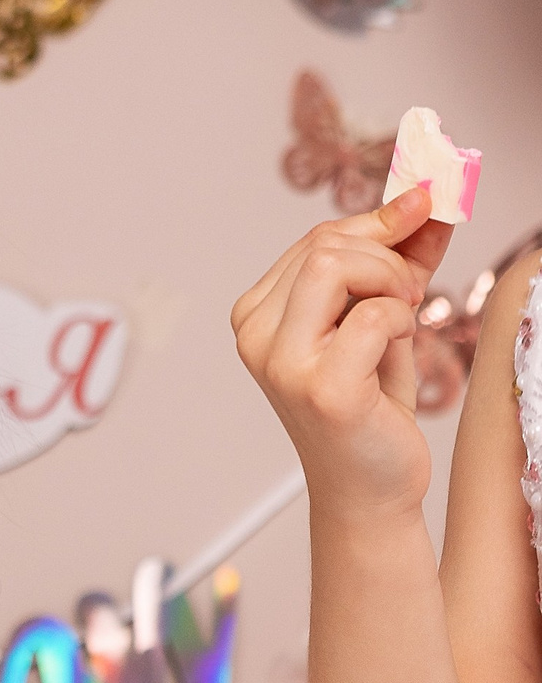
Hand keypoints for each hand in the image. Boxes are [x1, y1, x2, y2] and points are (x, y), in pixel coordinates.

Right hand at [231, 189, 452, 523]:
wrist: (370, 485)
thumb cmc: (370, 404)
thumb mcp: (383, 314)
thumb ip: (399, 256)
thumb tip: (427, 197)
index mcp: (257, 315)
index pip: (317, 237)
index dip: (380, 223)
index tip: (422, 213)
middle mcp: (255, 336)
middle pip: (326, 243)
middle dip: (387, 258)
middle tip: (410, 298)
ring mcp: (282, 363)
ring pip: (337, 265)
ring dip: (390, 285)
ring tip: (400, 321)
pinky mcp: (320, 388)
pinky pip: (372, 315)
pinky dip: (399, 323)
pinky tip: (394, 351)